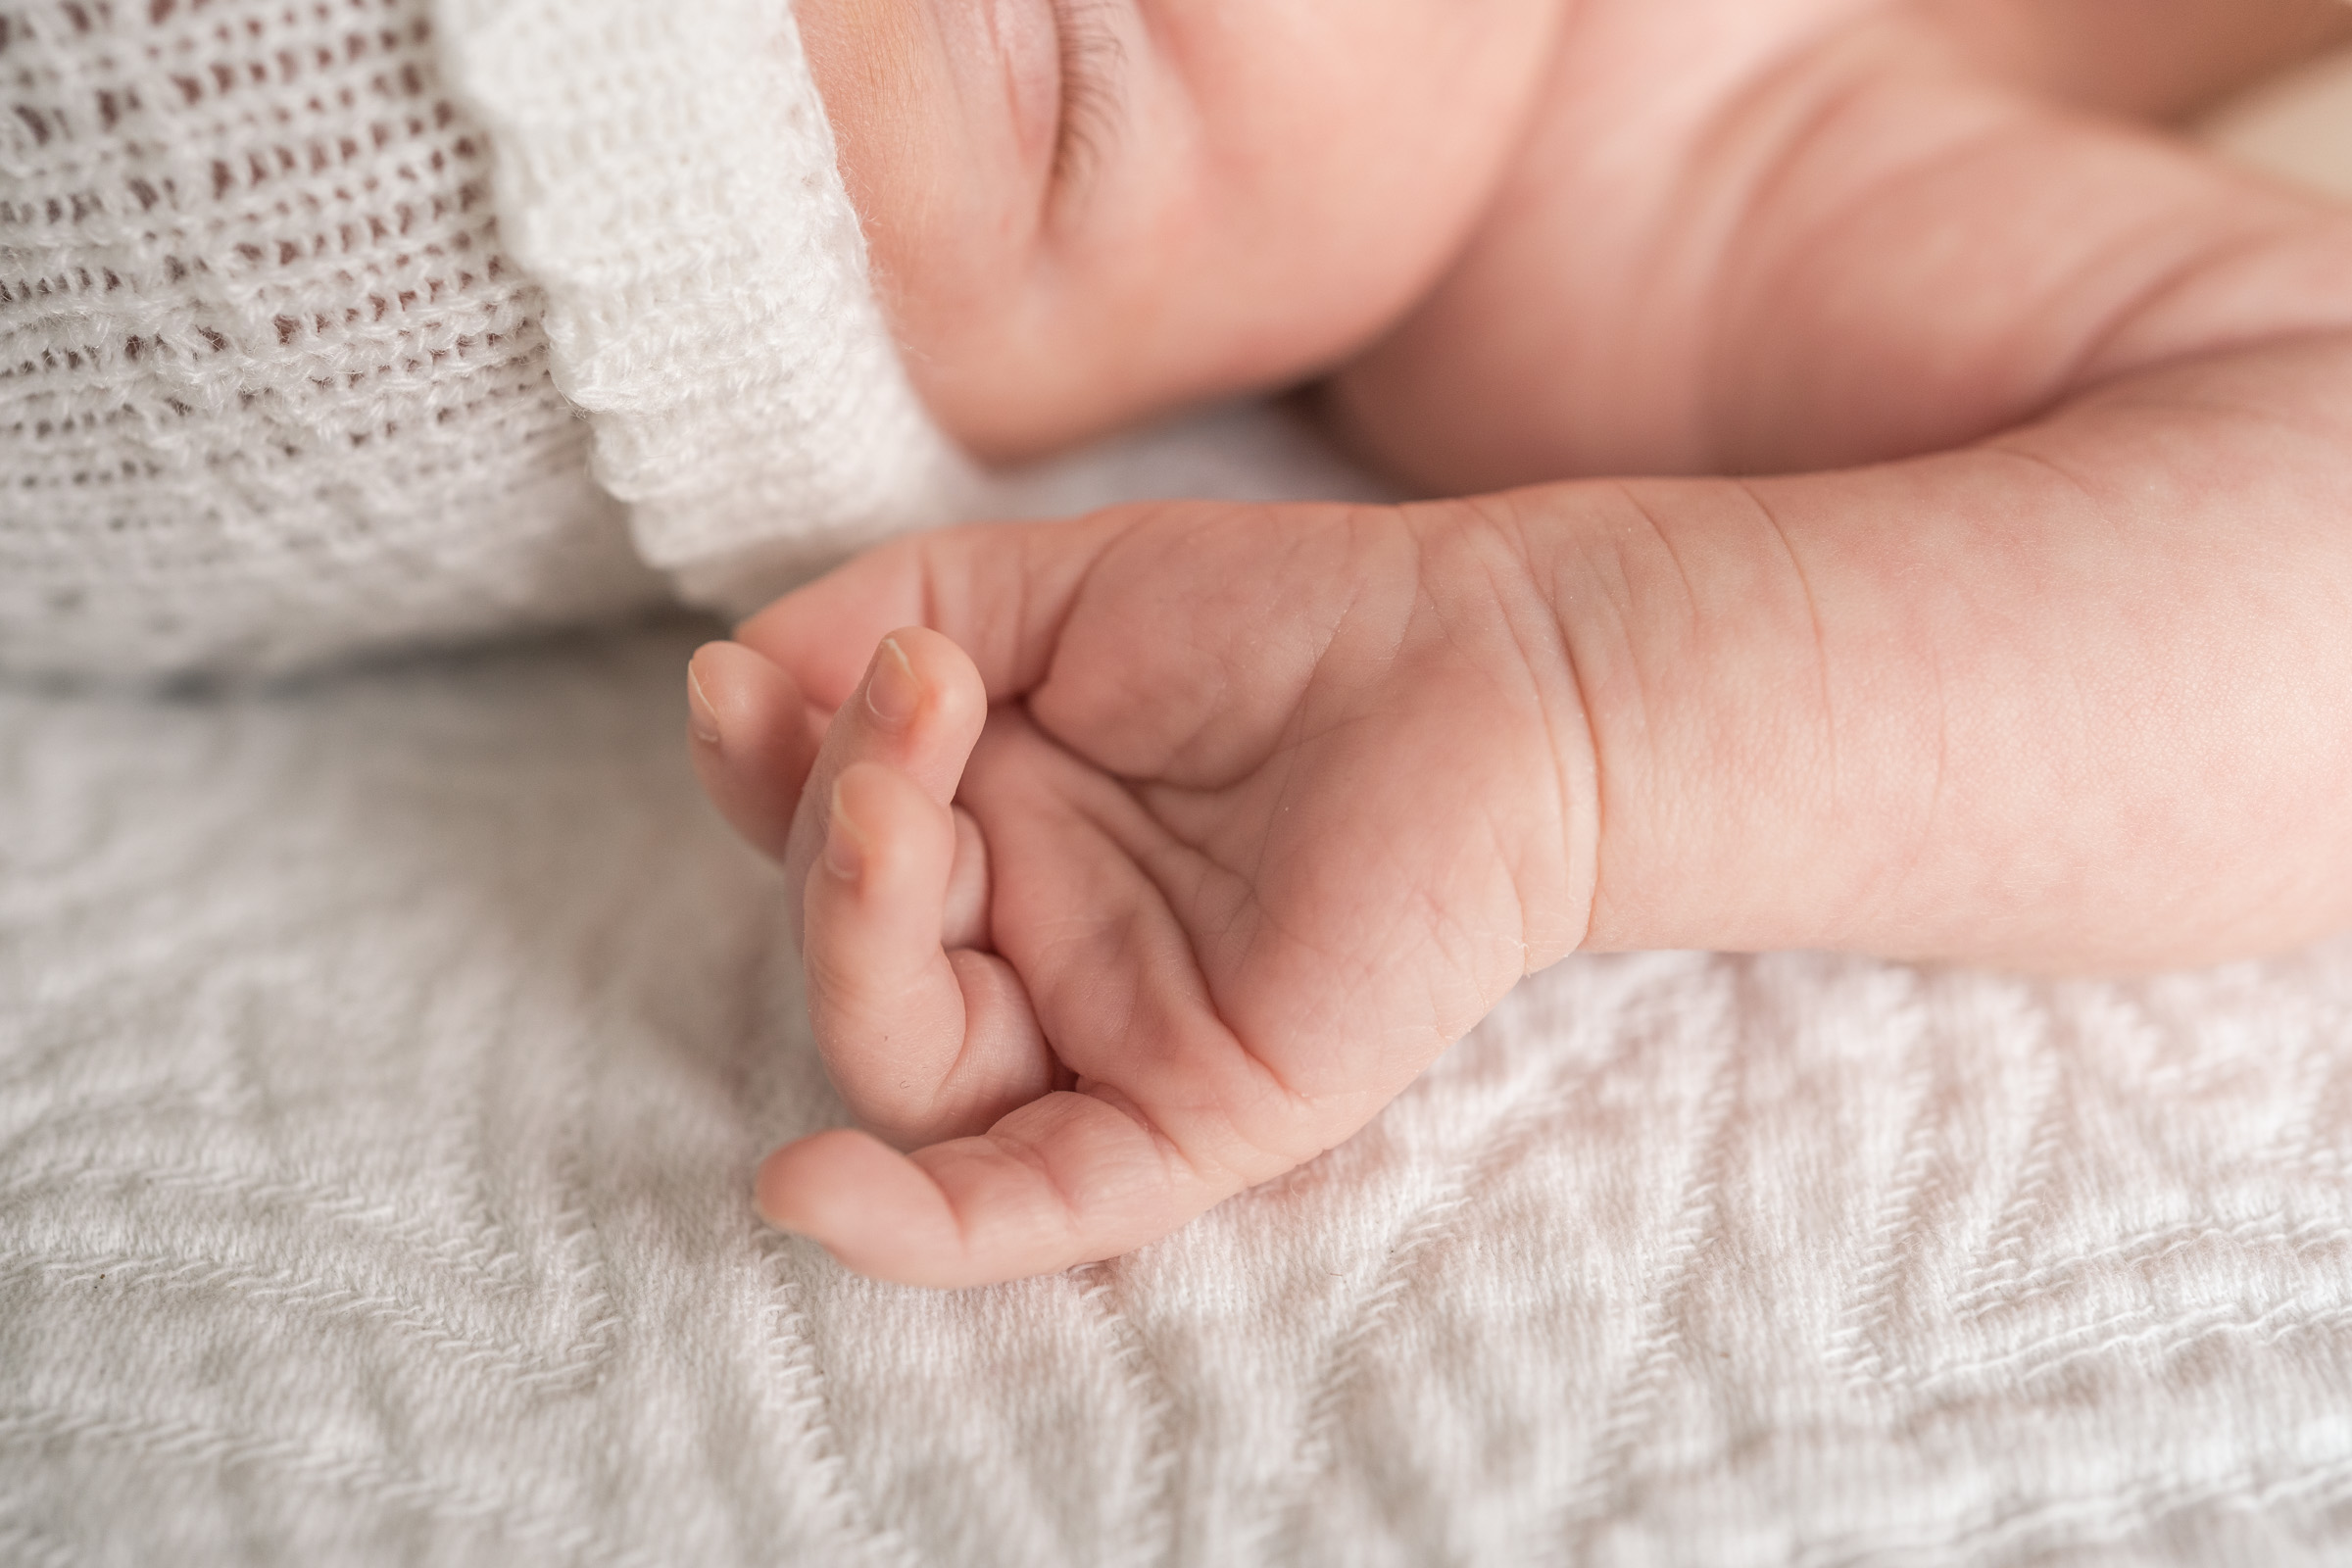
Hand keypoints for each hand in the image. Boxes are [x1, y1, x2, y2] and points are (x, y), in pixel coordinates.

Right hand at [687, 500, 1597, 1287]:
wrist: (1495, 667)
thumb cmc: (1286, 619)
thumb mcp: (1050, 592)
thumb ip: (884, 616)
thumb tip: (727, 679)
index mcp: (990, 838)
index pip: (815, 847)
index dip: (763, 774)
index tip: (759, 681)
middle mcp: (1032, 952)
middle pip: (849, 962)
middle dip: (836, 837)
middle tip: (908, 709)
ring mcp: (1110, 1040)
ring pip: (912, 1070)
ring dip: (857, 941)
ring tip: (897, 802)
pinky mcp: (1202, 1114)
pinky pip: (1039, 1206)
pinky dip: (919, 1229)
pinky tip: (808, 1196)